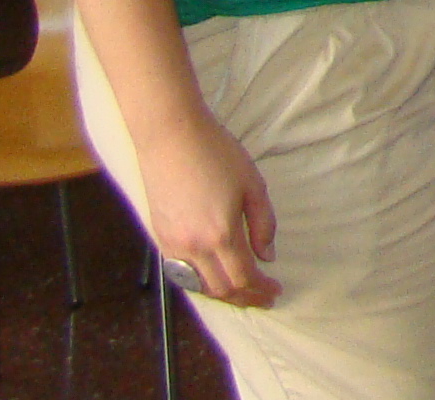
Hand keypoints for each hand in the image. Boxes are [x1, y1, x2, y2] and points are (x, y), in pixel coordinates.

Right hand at [133, 110, 280, 308]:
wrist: (170, 136)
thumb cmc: (216, 154)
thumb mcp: (252, 185)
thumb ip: (263, 224)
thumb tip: (267, 256)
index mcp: (221, 235)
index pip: (243, 278)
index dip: (261, 290)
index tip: (276, 291)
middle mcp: (193, 247)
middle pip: (221, 289)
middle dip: (245, 298)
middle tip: (263, 297)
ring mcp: (172, 244)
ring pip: (198, 285)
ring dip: (222, 293)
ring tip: (242, 291)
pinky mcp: (159, 237)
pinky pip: (180, 272)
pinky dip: (200, 281)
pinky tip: (214, 276)